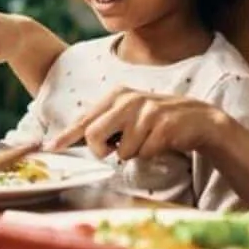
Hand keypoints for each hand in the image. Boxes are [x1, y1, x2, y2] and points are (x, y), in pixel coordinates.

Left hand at [46, 87, 227, 159]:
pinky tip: (161, 141)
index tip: (50, 147)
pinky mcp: (163, 125)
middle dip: (101, 150)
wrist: (198, 118)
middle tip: (114, 150)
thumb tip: (76, 140)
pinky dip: (151, 153)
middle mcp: (129, 100)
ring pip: (123, 150)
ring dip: (134, 153)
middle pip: (94, 135)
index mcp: (117, 96)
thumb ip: (105, 124)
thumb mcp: (129, 115)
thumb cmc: (156, 121)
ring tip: (147, 140)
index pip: (85, 119)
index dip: (66, 136)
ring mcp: (147, 111)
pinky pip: (145, 153)